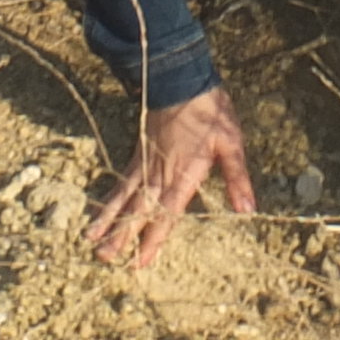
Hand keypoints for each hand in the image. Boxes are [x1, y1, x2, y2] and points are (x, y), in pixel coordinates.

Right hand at [91, 87, 256, 269]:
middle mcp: (160, 171)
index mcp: (184, 172)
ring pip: (124, 196)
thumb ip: (236, 178)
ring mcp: (146, 162)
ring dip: (109, 219)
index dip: (154, 237)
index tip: (141, 260)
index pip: (167, 211)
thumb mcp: (231, 142)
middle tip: (105, 258)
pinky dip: (110, 197)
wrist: (180, 80)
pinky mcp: (139, 153)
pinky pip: (122, 180)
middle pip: (138, 208)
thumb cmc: (210, 112)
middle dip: (122, 235)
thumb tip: (247, 210)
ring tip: (92, 240)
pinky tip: (100, 210)